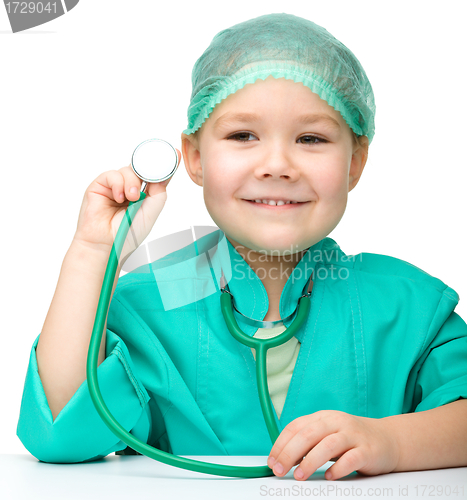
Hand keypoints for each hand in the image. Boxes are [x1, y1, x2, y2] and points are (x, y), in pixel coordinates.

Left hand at [267, 410, 399, 480]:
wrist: (387, 439)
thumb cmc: (351, 440)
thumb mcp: (327, 435)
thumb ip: (308, 443)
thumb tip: (283, 458)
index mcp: (322, 417)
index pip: (296, 426)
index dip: (281, 443)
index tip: (272, 460)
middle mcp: (336, 422)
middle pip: (308, 434)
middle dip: (289, 453)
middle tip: (279, 470)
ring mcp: (352, 435)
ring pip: (327, 445)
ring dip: (310, 461)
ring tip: (299, 476)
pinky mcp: (367, 450)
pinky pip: (351, 458)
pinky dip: (338, 468)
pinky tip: (330, 477)